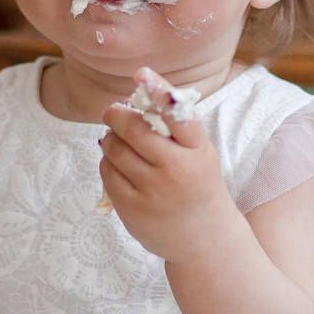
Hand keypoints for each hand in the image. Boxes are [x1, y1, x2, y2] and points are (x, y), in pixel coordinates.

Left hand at [99, 102, 234, 258]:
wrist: (205, 241)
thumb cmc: (199, 186)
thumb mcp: (200, 155)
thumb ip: (174, 131)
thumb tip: (129, 104)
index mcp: (199, 151)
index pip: (178, 115)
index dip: (158, 90)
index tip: (141, 73)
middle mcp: (177, 170)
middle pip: (135, 129)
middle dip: (117, 115)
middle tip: (113, 111)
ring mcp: (153, 191)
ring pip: (116, 149)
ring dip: (111, 138)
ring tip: (117, 140)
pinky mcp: (132, 209)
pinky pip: (108, 172)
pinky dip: (108, 162)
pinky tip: (118, 164)